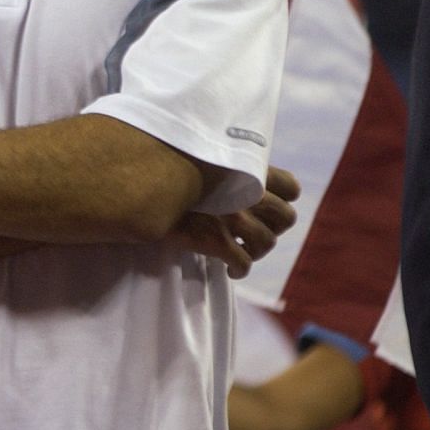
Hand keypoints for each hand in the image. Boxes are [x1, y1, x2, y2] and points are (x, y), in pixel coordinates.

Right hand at [166, 165, 298, 278]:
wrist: (139, 186)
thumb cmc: (167, 171)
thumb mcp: (202, 159)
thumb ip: (226, 167)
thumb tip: (236, 176)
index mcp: (246, 170)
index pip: (290, 186)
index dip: (284, 199)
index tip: (270, 206)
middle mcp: (245, 193)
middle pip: (285, 218)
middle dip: (273, 228)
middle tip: (254, 232)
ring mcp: (232, 218)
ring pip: (266, 243)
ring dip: (256, 251)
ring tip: (241, 253)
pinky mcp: (215, 240)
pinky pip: (242, 263)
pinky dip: (240, 269)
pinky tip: (231, 271)